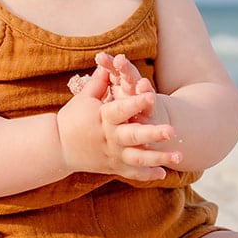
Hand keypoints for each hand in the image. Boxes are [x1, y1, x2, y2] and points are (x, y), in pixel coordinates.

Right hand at [56, 59, 180, 179]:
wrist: (57, 147)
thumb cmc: (71, 119)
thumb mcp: (84, 99)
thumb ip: (99, 82)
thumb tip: (109, 62)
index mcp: (103, 118)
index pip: (121, 109)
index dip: (136, 102)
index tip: (151, 96)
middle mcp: (110, 137)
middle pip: (134, 136)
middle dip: (153, 134)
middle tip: (172, 130)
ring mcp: (113, 154)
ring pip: (138, 158)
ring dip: (159, 158)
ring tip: (180, 157)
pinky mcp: (113, 167)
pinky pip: (132, 173)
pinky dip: (147, 174)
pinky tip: (163, 174)